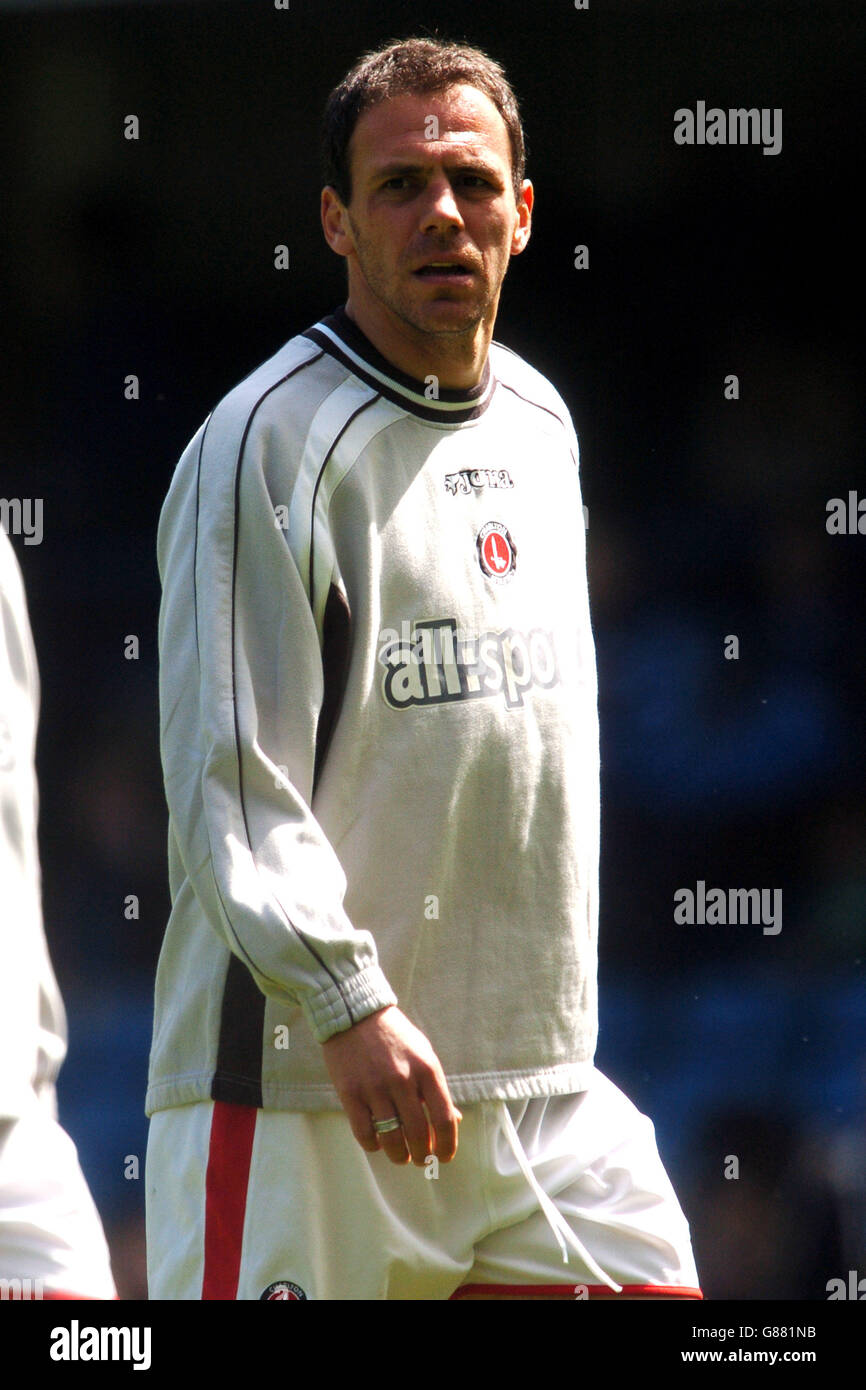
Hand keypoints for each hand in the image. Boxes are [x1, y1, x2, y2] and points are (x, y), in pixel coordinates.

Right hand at [321, 1006, 461, 1165]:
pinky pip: (365, 1133)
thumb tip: (455, 1120)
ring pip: (392, 1139)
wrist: (355, 1014)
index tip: (445, 1157)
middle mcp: (403, 1079)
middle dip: (423, 1155)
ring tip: (402, 1156)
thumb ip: (437, 1088)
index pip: (444, 1118)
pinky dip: (374, 1145)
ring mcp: (375, 1088)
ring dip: (400, 1155)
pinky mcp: (350, 1094)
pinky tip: (378, 1142)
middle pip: (418, 1134)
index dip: (447, 1144)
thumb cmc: (395, 1037)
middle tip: (422, 1159)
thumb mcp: (423, 1054)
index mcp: (426, 1069)